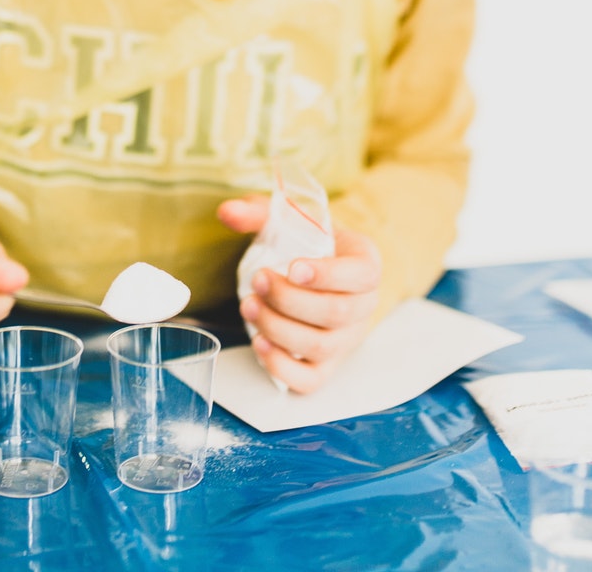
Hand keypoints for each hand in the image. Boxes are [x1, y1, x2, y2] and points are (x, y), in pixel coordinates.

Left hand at [217, 196, 381, 394]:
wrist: (315, 270)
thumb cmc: (305, 244)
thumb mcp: (286, 219)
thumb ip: (257, 212)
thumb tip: (226, 212)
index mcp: (365, 264)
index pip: (362, 275)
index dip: (329, 275)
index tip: (293, 268)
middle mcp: (364, 306)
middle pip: (337, 313)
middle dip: (290, 300)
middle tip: (258, 281)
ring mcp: (346, 339)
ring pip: (321, 346)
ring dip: (280, 329)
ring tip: (249, 306)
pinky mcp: (326, 365)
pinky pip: (312, 380)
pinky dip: (283, 367)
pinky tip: (259, 343)